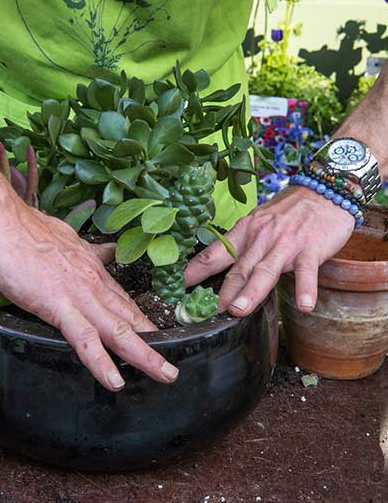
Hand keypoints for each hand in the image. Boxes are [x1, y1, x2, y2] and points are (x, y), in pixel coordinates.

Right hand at [0, 196, 178, 391]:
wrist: (1, 220)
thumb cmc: (24, 230)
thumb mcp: (65, 239)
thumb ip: (85, 250)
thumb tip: (101, 252)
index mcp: (93, 269)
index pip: (122, 300)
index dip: (140, 320)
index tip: (154, 335)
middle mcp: (93, 283)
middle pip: (129, 317)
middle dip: (153, 342)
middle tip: (171, 365)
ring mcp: (79, 295)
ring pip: (118, 331)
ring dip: (144, 355)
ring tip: (165, 375)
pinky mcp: (57, 305)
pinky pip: (84, 339)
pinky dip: (100, 362)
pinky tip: (115, 381)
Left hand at [185, 186, 354, 315]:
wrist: (324, 191)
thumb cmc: (287, 212)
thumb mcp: (258, 223)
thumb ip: (242, 246)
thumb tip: (219, 267)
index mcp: (243, 232)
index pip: (213, 254)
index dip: (194, 271)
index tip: (177, 286)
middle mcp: (260, 238)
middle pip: (238, 268)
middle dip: (223, 291)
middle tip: (209, 311)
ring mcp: (285, 244)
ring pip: (265, 270)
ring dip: (251, 291)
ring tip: (239, 310)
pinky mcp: (311, 249)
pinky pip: (308, 272)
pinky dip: (305, 288)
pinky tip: (303, 306)